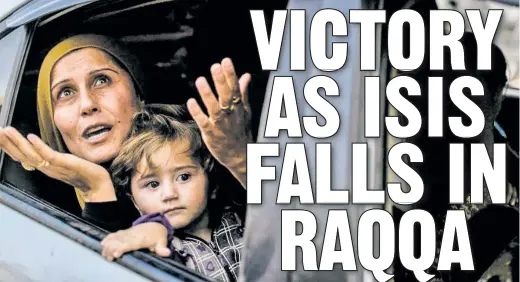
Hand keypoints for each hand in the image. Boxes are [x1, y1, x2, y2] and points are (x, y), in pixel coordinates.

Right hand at [0, 126, 115, 201]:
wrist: (97, 184)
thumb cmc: (81, 171)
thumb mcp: (60, 162)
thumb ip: (48, 157)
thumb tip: (38, 148)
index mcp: (43, 166)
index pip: (20, 156)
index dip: (8, 146)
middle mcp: (45, 167)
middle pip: (20, 155)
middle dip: (6, 143)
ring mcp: (53, 166)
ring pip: (31, 154)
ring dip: (17, 142)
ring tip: (6, 130)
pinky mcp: (64, 164)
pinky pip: (49, 155)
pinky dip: (39, 146)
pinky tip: (31, 137)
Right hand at [101, 222, 170, 260]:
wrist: (155, 224)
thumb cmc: (157, 235)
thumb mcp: (161, 241)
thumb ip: (162, 248)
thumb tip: (167, 253)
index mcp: (140, 238)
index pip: (129, 243)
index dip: (121, 248)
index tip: (115, 254)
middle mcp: (131, 235)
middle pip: (118, 241)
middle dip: (111, 248)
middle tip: (108, 257)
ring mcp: (126, 233)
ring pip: (114, 238)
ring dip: (108, 245)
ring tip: (105, 255)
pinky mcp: (123, 232)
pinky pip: (113, 234)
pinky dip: (107, 239)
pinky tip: (102, 245)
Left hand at [187, 58, 251, 187]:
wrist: (240, 156)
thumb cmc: (241, 131)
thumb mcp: (245, 110)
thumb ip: (243, 92)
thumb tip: (246, 75)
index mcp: (238, 107)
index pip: (235, 88)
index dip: (230, 74)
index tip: (225, 60)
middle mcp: (230, 114)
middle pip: (226, 96)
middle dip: (221, 81)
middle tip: (215, 66)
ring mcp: (220, 124)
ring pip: (214, 108)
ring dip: (207, 94)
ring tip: (200, 80)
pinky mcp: (211, 134)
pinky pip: (204, 123)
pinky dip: (198, 113)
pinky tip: (190, 102)